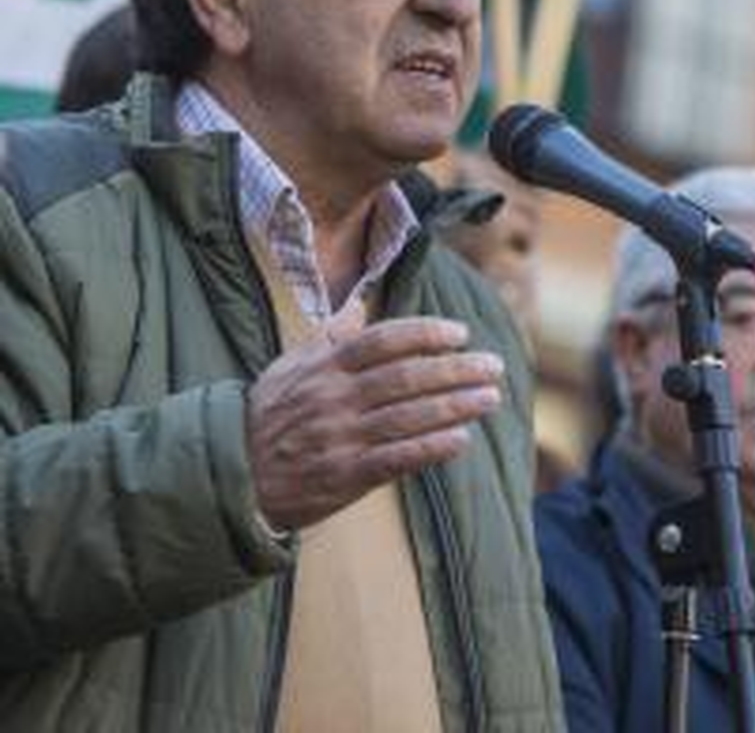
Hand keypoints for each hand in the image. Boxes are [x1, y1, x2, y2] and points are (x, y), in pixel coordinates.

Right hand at [246, 303, 504, 530]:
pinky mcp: (344, 476)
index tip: (459, 333)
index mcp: (324, 366)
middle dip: (455, 369)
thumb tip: (358, 304)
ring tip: (490, 397)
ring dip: (454, 406)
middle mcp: (335, 398)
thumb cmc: (269, 414)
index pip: (383, 340)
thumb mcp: (290, 365)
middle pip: (406, 377)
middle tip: (493, 365)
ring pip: (408, 417)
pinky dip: (430, 449)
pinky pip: (395, 459)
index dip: (424, 334)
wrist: (233, 473)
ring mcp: (340, 438)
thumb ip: (329, 336)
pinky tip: (461, 439)